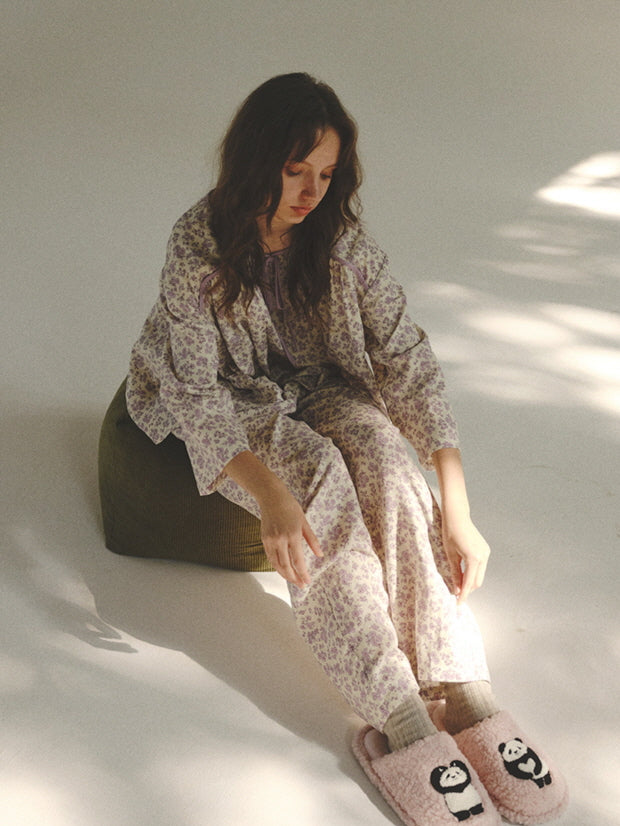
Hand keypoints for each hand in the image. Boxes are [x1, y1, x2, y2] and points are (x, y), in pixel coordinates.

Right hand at [223, 451, 322, 587]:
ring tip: (293, 580)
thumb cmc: (290, 507)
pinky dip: (276, 566)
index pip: (298, 561)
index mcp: (293, 535)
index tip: (308, 582)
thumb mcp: (305, 522)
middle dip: (294, 578)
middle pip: (286, 566)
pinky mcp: (264, 539)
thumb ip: (312, 540)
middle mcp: (280, 540)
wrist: (271, 497)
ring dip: (285, 575)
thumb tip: (320, 555)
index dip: (303, 574)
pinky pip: (270, 557)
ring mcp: (270, 540)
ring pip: (276, 564)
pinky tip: (283, 569)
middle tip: (301, 585)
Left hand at [442, 513, 489, 603]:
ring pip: (480, 575)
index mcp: (474, 558)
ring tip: (458, 586)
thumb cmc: (450, 534)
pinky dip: (473, 573)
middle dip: (467, 590)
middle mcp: (483, 556)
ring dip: (470, 582)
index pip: (469, 583)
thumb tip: (456, 589)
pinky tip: (464, 575)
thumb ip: (455, 573)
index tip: (458, 604)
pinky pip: (480, 567)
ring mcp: (486, 553)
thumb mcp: (450, 555)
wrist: (457, 517)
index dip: (463, 595)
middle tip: (456, 596)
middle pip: (477, 581)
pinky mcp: (485, 550)